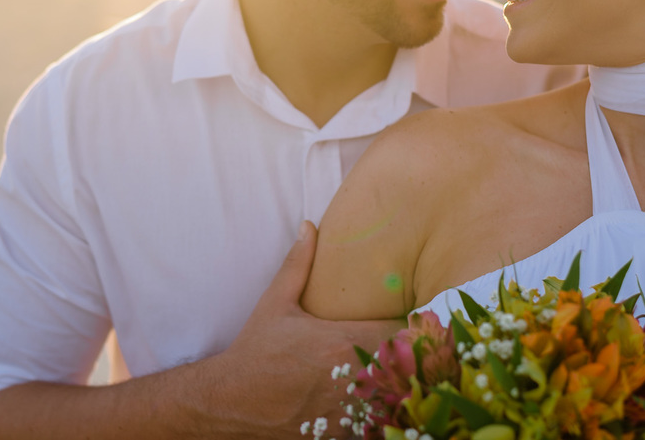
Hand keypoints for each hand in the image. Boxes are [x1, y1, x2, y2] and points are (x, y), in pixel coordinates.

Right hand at [205, 221, 404, 437]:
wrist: (231, 400)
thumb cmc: (256, 350)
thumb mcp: (276, 302)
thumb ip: (299, 263)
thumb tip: (309, 226)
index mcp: (342, 342)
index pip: (401, 333)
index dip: (413, 328)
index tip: (413, 319)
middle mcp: (350, 378)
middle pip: (406, 368)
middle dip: (412, 358)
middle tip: (413, 347)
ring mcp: (347, 410)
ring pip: (396, 400)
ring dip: (400, 387)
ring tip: (401, 375)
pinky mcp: (341, 432)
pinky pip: (376, 425)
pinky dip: (380, 413)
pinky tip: (377, 401)